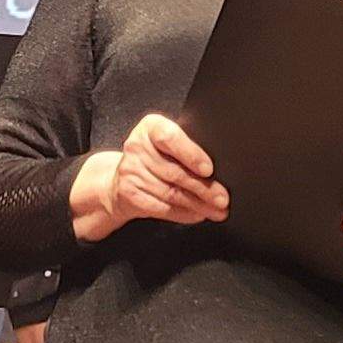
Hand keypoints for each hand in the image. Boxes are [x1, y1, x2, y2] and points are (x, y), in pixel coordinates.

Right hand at [72, 112, 228, 238]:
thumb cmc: (154, 158)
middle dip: (203, 188)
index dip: (191, 154)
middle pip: (175, 171)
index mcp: (150, 127)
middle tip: (222, 198)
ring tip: (217, 210)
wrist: (119, 181)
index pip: (170, 138)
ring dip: (199, 205)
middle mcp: (137, 147)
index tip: (208, 169)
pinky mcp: (129, 194)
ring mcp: (131, 172)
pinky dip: (184, 213)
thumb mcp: (167, 144)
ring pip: (172, 193)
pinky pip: (163, 207)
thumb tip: (220, 171)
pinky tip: (198, 215)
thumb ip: (187, 149)